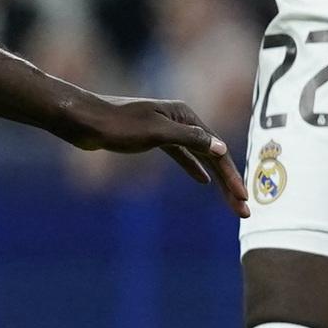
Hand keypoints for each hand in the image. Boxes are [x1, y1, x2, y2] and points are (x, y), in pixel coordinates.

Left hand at [61, 93, 249, 214]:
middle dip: (229, 184)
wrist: (83, 121)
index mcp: (185, 116)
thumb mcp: (156, 132)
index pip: (217, 151)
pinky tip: (202, 182)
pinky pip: (182, 156)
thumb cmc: (116, 125)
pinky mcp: (152, 139)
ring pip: (199, 158)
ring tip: (231, 201)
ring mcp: (167, 129)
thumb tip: (222, 148)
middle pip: (212, 156)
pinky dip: (193, 168)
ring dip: (216, 180)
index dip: (232, 177)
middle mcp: (180, 120)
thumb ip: (189, 139)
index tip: (244, 200)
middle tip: (244, 211)